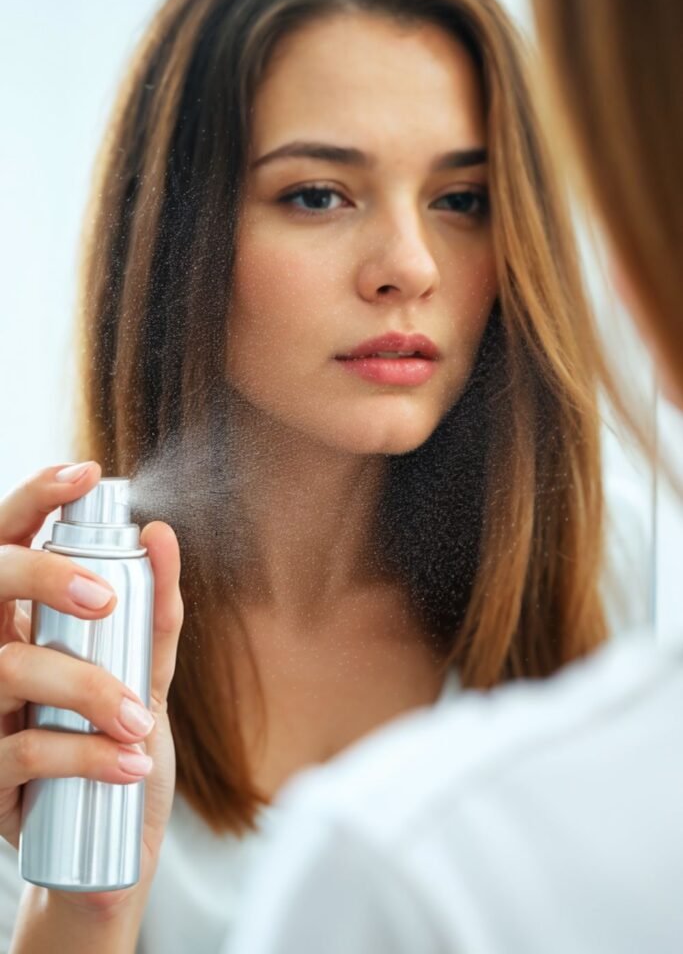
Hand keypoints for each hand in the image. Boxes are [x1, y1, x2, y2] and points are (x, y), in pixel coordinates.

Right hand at [0, 462, 182, 919]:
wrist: (99, 852)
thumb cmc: (114, 744)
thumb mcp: (142, 675)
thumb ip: (153, 614)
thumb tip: (161, 535)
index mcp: (22, 624)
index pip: (9, 543)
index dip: (36, 499)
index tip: (86, 473)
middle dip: (45, 574)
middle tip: (106, 597)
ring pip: (8, 668)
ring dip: (84, 687)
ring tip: (139, 719)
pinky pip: (23, 751)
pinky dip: (85, 754)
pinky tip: (130, 763)